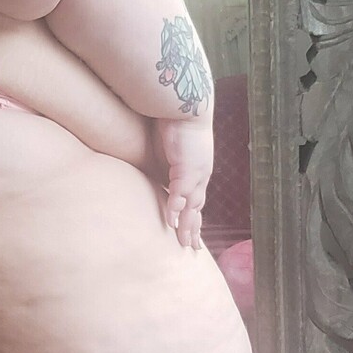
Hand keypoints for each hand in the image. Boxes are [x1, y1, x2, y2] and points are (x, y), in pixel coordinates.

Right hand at [151, 113, 213, 249]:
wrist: (183, 103)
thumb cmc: (173, 122)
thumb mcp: (167, 149)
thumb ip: (162, 165)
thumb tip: (152, 171)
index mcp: (196, 171)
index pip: (195, 200)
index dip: (193, 218)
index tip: (191, 233)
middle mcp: (200, 175)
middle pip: (197, 209)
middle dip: (193, 229)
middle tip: (191, 248)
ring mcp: (195, 172)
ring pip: (192, 206)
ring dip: (186, 225)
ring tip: (182, 243)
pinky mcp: (186, 167)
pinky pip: (180, 193)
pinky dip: (176, 208)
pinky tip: (170, 221)